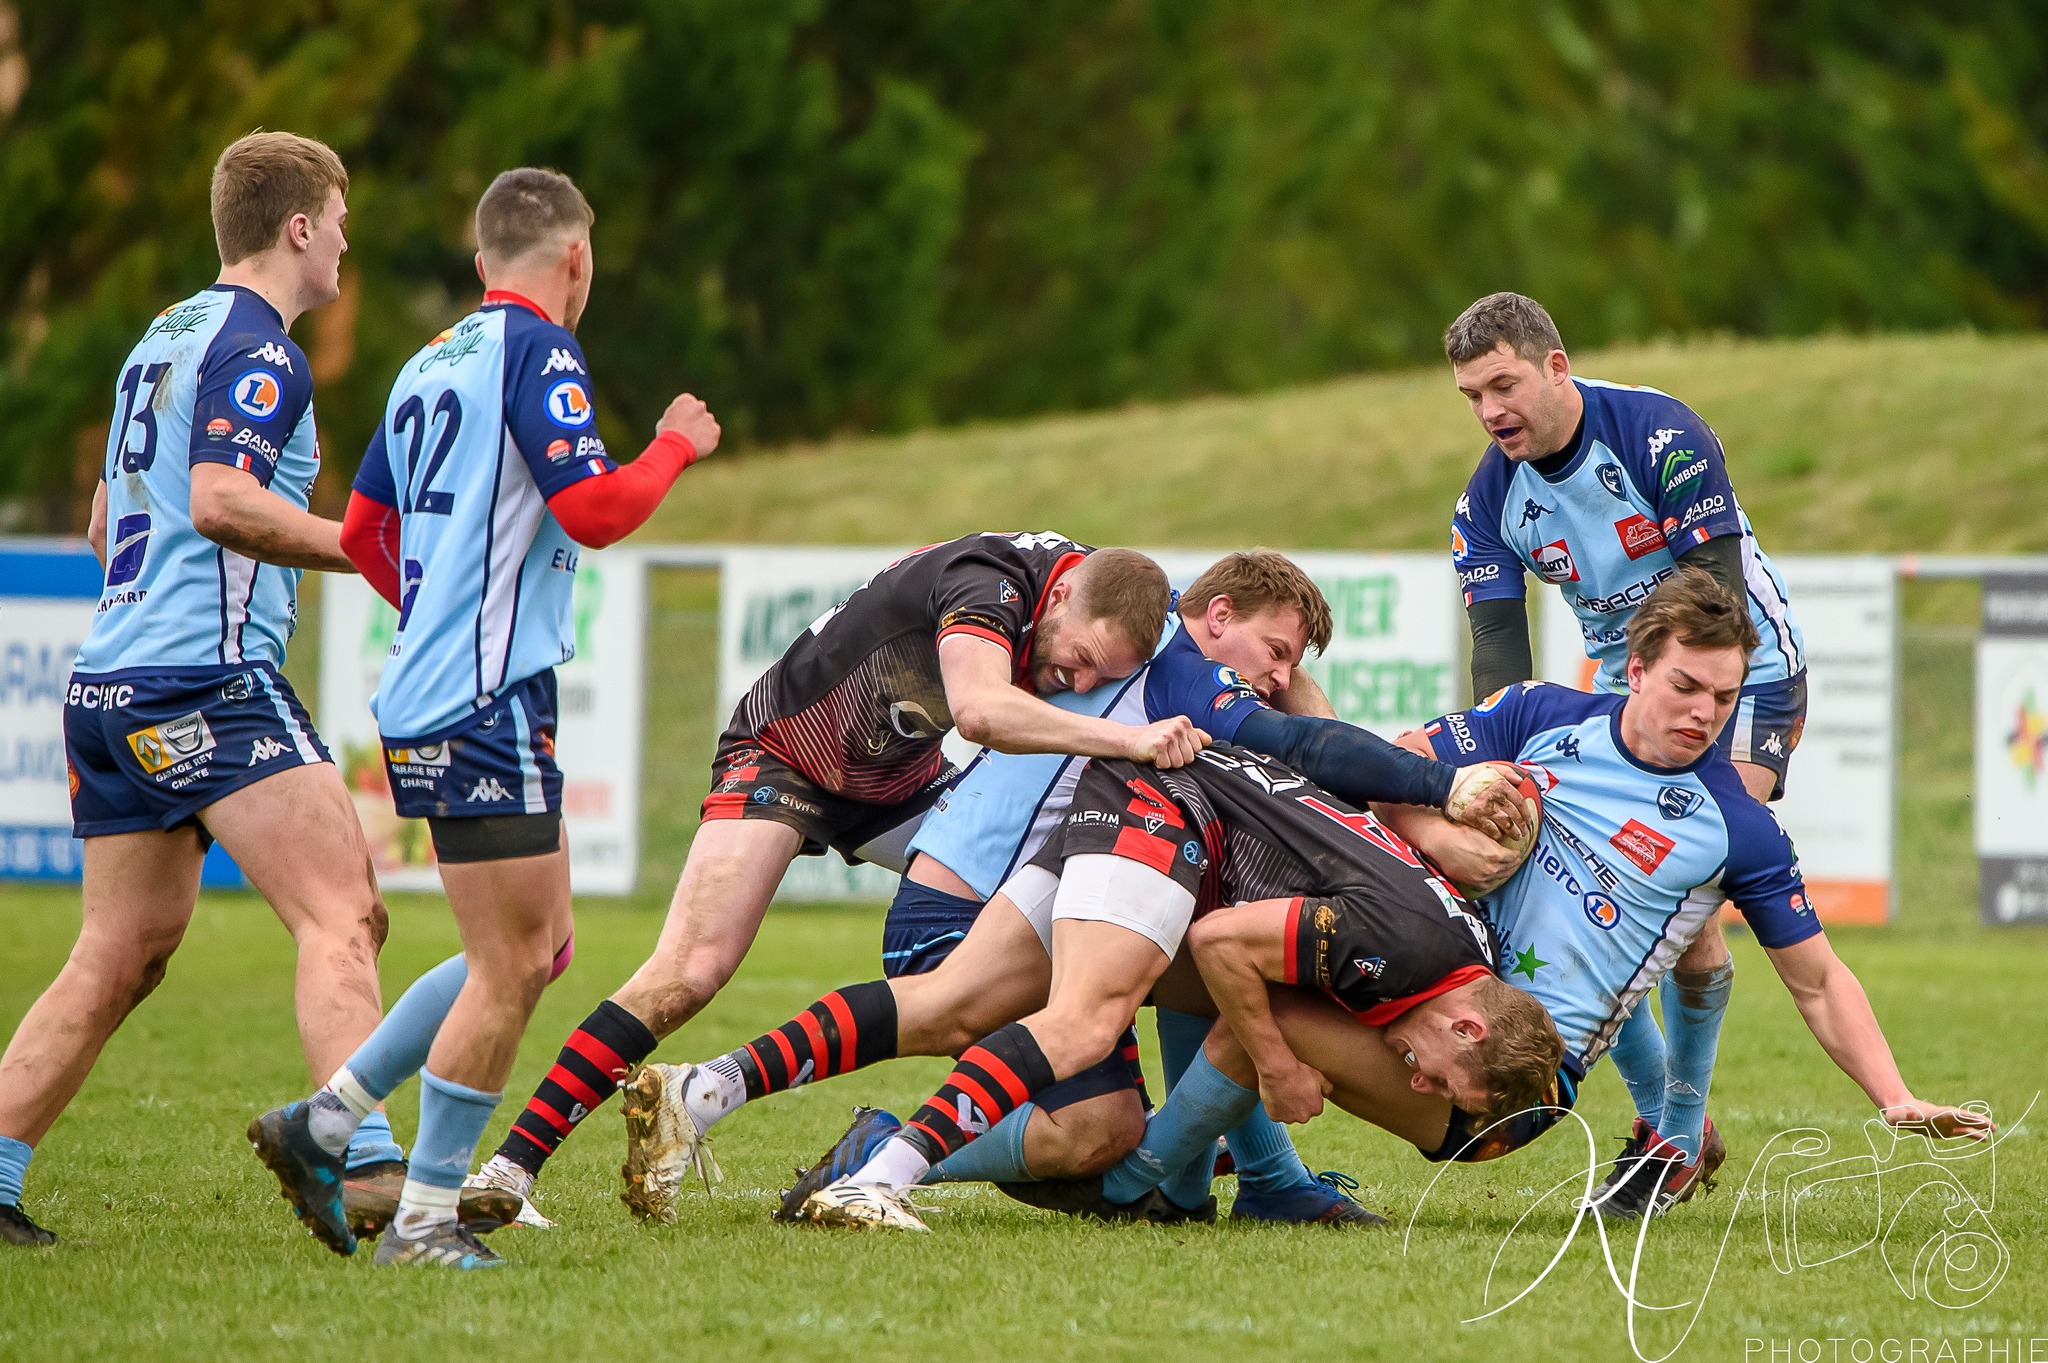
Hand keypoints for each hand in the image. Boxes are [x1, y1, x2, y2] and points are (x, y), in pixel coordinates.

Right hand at [658, 392, 720, 457]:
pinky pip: (713, 434)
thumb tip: (678, 421)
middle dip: (697, 420)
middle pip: (700, 413)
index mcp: (686, 400)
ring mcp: (709, 418)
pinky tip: (699, 445)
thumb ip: (676, 417)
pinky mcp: (715, 430)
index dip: (686, 415)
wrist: (676, 446)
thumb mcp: (665, 421)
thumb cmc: (666, 435)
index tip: (682, 423)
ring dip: (703, 430)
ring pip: (708, 423)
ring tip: (692, 441)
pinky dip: (709, 439)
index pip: (690, 405)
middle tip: (689, 432)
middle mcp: (700, 406)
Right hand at [1125, 716, 1208, 768]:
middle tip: (1166, 750)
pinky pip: (1167, 765)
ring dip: (1168, 762)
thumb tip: (1209, 740)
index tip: (1175, 747)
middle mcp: (1178, 726)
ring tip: (1160, 753)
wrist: (1130, 739)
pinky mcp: (1159, 745)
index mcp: (1184, 722)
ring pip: (1179, 763)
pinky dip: (1159, 764)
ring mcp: (1168, 735)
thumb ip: (1194, 734)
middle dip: (1178, 758)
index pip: (1199, 748)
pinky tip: (1154, 755)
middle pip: (1190, 758)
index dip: (1186, 751)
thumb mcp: (1175, 730)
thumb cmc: (1153, 737)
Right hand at [1258, 1057, 1330, 1123]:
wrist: (1279, 1071)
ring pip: (1288, 1114)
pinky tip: (1275, 1094)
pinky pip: (1275, 1113)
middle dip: (1298, 1104)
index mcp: (1316, 1109)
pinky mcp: (1274, 1116)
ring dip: (1287, 1106)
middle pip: (1301, 1113)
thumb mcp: (1319, 1076)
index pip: (1314, 1106)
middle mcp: (1303, 1118)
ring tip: (1283, 1091)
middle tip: (1292, 1090)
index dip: (1308, 1097)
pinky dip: (1275, 1106)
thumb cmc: (1298, 1072)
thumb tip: (1328, 1092)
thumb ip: (1327, 1087)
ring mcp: (1288, 1118)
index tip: (1303, 1088)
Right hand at [1444, 838, 1528, 897]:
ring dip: (1504, 872)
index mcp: (1496, 854)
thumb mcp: (1481, 834)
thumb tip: (1500, 847)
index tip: (1516, 853)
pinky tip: (1492, 877)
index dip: (1516, 854)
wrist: (1441, 843)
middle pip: (1508, 868)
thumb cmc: (1459, 835)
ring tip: (1505, 869)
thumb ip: (1494, 844)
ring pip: (1499, 876)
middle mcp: (1491, 868)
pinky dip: (1492, 880)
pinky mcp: (1472, 881)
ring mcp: (1482, 876)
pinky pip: (1487, 884)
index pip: (1514, 856)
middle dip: (1513, 863)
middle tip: (1514, 861)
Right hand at [1445, 762, 1537, 845]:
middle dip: (1522, 825)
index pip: (1520, 801)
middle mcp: (1494, 797)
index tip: (1528, 819)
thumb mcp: (1488, 767)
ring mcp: (1485, 809)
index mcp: (1500, 784)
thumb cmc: (1467, 776)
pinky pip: (1491, 830)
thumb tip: (1520, 779)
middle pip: (1515, 815)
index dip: (1526, 812)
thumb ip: (1506, 771)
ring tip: (1516, 836)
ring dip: (1513, 832)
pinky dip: (1497, 834)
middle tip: (1524, 831)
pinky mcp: (1475, 818)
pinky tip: (1499, 836)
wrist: (1446, 785)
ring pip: (1506, 825)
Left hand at [1879, 1099, 1993, 1140]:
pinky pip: (1962, 1133)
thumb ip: (1906, 1116)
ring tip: (1994, 1131)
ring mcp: (1946, 1124)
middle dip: (1978, 1121)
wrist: (1899, 1112)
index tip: (1977, 1119)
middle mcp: (1943, 1117)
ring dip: (1980, 1128)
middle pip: (1963, 1118)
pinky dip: (1973, 1136)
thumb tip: (1913, 1115)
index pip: (1951, 1114)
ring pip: (1966, 1125)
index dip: (1964, 1117)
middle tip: (1993, 1125)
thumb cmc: (1898, 1113)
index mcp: (1933, 1114)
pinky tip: (1984, 1140)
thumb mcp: (1898, 1115)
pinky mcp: (1946, 1131)